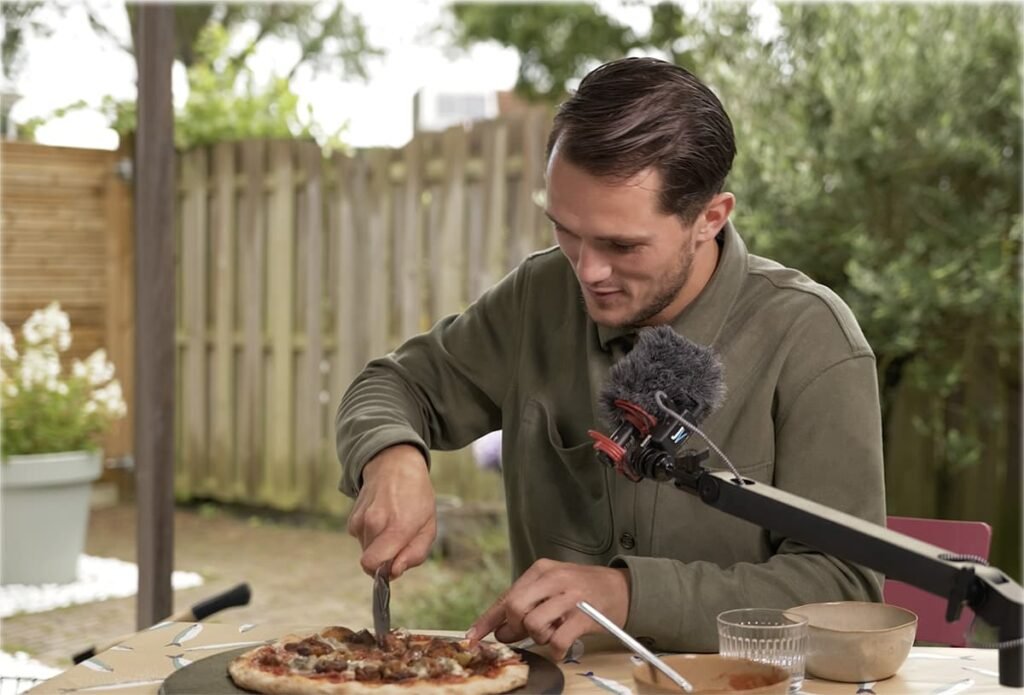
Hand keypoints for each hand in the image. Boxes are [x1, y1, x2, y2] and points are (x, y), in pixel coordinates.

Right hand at [346, 444, 434, 578]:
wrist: (395, 465)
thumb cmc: (417, 496)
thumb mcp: (429, 526)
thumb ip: (415, 554)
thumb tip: (394, 572)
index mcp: (397, 527)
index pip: (373, 565)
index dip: (383, 572)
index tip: (394, 565)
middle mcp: (374, 523)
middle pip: (370, 562)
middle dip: (384, 558)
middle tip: (399, 540)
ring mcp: (360, 519)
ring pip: (365, 550)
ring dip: (378, 545)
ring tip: (391, 524)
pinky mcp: (352, 517)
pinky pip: (360, 538)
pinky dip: (370, 535)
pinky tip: (381, 518)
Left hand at [466, 559, 630, 657]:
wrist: (623, 588)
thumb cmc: (584, 589)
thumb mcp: (552, 588)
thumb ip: (527, 605)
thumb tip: (501, 631)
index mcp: (541, 570)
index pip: (507, 597)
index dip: (487, 620)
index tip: (473, 636)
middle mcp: (554, 579)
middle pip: (515, 608)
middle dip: (516, 627)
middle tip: (528, 632)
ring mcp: (570, 596)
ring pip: (534, 624)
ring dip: (539, 637)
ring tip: (553, 632)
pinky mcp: (585, 616)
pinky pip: (558, 640)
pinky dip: (555, 650)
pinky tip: (562, 645)